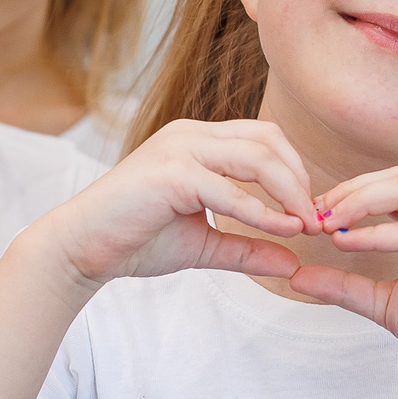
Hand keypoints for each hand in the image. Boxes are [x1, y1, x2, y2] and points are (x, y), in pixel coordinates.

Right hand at [43, 119, 321, 290]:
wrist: (80, 249)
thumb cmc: (135, 241)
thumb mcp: (204, 244)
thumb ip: (247, 248)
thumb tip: (292, 263)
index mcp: (198, 141)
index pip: (265, 138)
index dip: (296, 172)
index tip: (313, 213)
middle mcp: (190, 135)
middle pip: (269, 140)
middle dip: (301, 180)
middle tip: (317, 220)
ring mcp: (179, 149)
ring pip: (256, 157)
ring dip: (290, 193)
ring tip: (306, 226)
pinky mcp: (170, 174)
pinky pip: (230, 190)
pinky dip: (262, 212)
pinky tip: (283, 232)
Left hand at [285, 169, 397, 398]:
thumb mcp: (386, 302)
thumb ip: (346, 285)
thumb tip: (297, 275)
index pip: (394, 185)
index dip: (351, 193)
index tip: (312, 215)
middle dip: (350, 191)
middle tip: (311, 213)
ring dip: (359, 203)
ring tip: (323, 223)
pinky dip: (375, 235)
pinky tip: (344, 244)